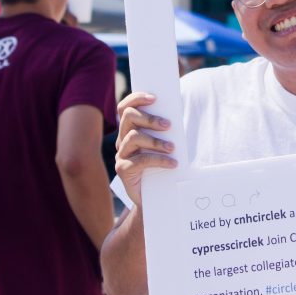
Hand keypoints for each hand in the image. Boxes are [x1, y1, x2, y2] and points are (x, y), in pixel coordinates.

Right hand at [114, 92, 175, 206]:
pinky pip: (140, 160)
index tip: (154, 97)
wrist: (156, 196)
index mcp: (130, 130)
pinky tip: (173, 164)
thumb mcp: (163, 145)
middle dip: (149, 118)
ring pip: (133, 137)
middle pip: (128, 118)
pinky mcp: (123, 170)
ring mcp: (121, 155)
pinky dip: (159, 160)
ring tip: (172, 148)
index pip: (124, 107)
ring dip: (156, 141)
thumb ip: (163, 131)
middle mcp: (122, 140)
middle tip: (168, 125)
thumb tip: (174, 116)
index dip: (136, 98)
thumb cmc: (161, 167)